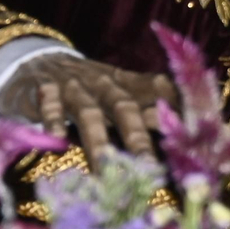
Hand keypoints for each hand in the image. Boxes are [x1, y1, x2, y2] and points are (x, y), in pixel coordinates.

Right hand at [0, 53, 178, 168]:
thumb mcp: (119, 90)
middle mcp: (105, 84)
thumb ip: (148, 105)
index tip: (191, 135)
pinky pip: (50, 105)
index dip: (175, 110)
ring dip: (98, 140)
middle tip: (149, 169)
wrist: (39, 59)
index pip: (158, 92)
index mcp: (128, 84)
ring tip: (106, 167)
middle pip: (126, 109)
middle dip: (138, 138)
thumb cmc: (88, 87)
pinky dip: (54, 121)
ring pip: (89, 113)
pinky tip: (57, 142)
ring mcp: (74, 87)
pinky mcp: (44, 89)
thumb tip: (187, 130)